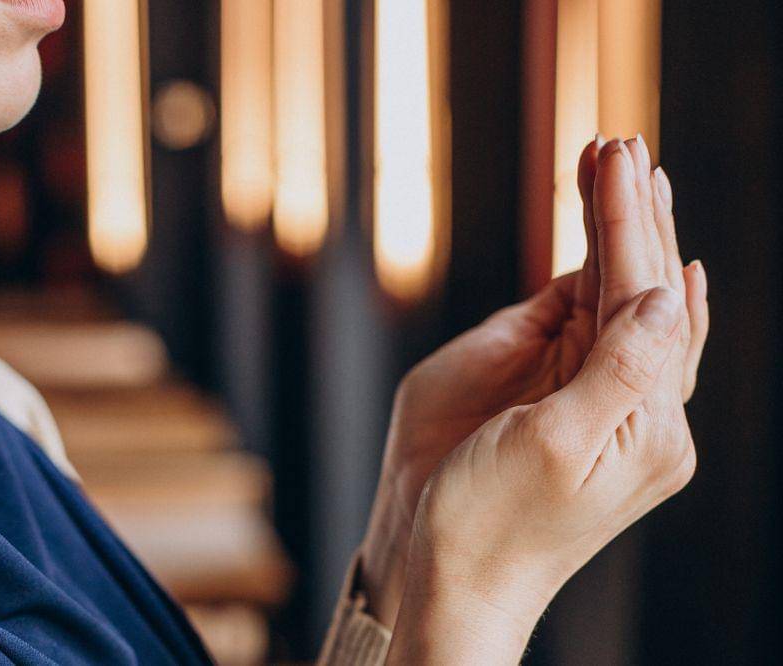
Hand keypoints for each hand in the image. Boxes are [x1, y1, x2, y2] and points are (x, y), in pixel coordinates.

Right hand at [386, 138, 705, 663]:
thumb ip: (619, 368)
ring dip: (623, 237)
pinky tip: (621, 256)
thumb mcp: (553, 446)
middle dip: (633, 215)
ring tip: (621, 173)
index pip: (644, 300)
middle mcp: (640, 412)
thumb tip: (674, 290)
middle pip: (647, 294)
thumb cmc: (487, 521)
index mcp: (648, 425)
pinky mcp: (570, 408)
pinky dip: (605, 281)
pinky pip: (599, 334)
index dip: (629, 222)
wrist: (452, 578)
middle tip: (623, 145)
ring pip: (626, 308)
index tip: (617, 155)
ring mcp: (607, 409)